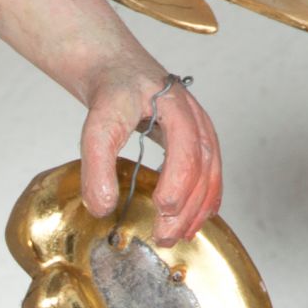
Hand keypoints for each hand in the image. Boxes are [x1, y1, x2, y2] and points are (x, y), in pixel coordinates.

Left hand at [81, 63, 220, 247]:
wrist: (117, 70)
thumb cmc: (111, 92)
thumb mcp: (96, 125)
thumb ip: (97, 166)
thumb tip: (103, 208)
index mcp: (176, 107)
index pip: (187, 149)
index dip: (178, 183)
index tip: (161, 210)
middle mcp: (196, 118)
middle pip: (204, 167)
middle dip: (187, 207)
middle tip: (165, 236)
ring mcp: (201, 129)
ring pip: (211, 174)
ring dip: (198, 209)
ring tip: (179, 236)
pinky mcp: (197, 141)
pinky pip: (210, 173)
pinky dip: (204, 200)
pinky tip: (192, 222)